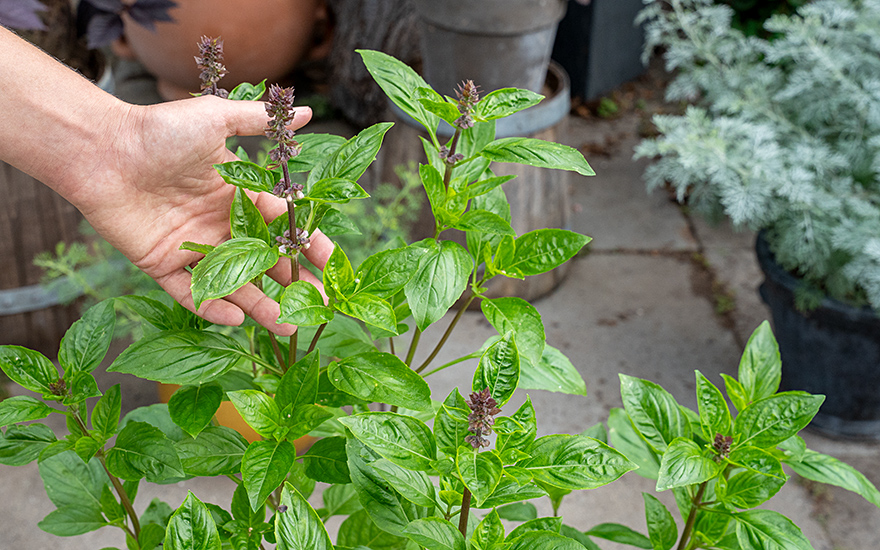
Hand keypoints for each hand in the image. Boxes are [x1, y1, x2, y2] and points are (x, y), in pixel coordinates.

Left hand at [71, 95, 330, 334]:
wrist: (102, 149)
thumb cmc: (159, 130)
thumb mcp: (215, 118)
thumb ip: (259, 122)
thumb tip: (306, 112)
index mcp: (237, 194)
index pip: (282, 225)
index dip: (308, 243)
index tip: (331, 263)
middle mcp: (218, 223)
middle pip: (263, 261)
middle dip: (292, 285)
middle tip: (318, 307)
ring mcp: (191, 246)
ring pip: (232, 284)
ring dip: (259, 306)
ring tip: (285, 327)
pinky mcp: (161, 264)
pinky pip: (190, 293)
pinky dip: (210, 309)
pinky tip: (236, 321)